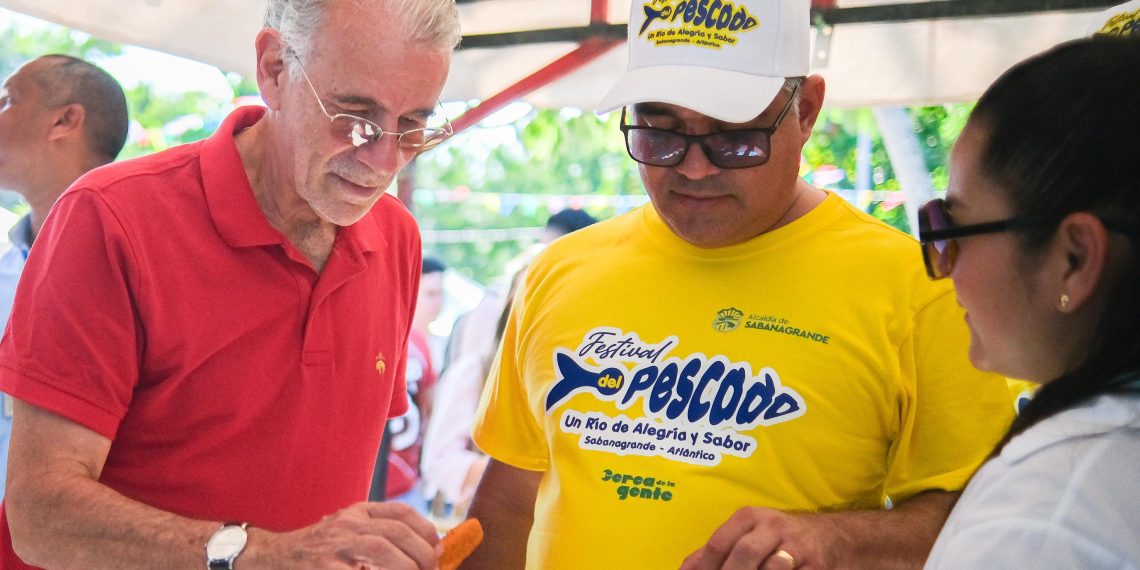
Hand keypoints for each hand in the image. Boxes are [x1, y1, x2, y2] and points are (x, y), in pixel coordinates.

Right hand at [247, 501, 441, 568]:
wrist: (271, 558)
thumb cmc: (319, 550)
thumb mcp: (348, 531)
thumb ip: (380, 534)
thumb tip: (429, 548)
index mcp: (357, 512)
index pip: (400, 512)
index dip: (425, 529)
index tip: (438, 547)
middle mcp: (346, 525)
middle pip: (395, 532)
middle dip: (421, 553)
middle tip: (431, 569)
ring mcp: (333, 547)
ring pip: (380, 549)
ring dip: (404, 566)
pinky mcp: (322, 568)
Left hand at [680, 507, 832, 569]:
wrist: (836, 537)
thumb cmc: (781, 538)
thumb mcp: (750, 533)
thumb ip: (718, 550)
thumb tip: (686, 569)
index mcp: (751, 517)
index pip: (720, 542)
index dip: (705, 567)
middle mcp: (774, 527)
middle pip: (744, 554)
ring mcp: (798, 547)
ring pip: (771, 569)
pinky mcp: (818, 566)